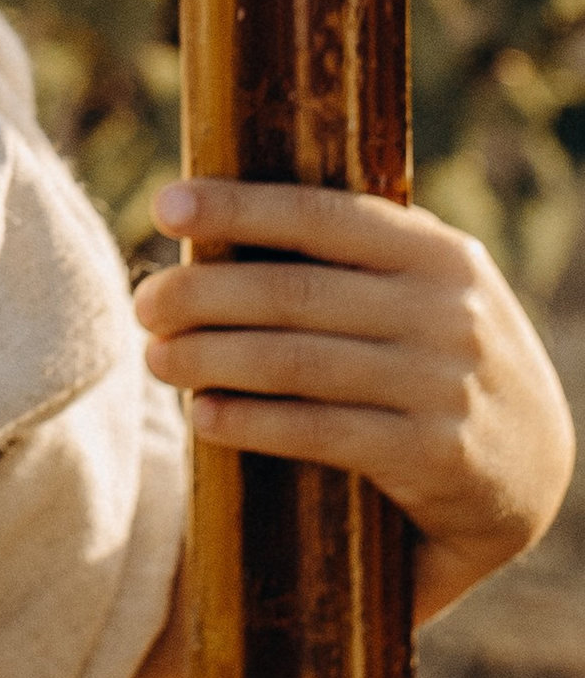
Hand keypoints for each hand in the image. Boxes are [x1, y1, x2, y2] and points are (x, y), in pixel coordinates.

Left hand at [133, 180, 576, 622]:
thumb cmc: (438, 363)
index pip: (322, 217)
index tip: (164, 206)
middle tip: (145, 304)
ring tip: (155, 360)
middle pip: (294, 291)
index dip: (239, 207)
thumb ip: (349, 262)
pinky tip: (203, 418)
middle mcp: (447, 310)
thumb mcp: (420, 295)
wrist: (532, 471)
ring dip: (211, 358)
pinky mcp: (434, 454)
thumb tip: (214, 224)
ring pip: (298, 362)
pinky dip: (253, 422)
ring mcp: (444, 383)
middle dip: (202, 294)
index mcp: (437, 253)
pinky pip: (322, 431)